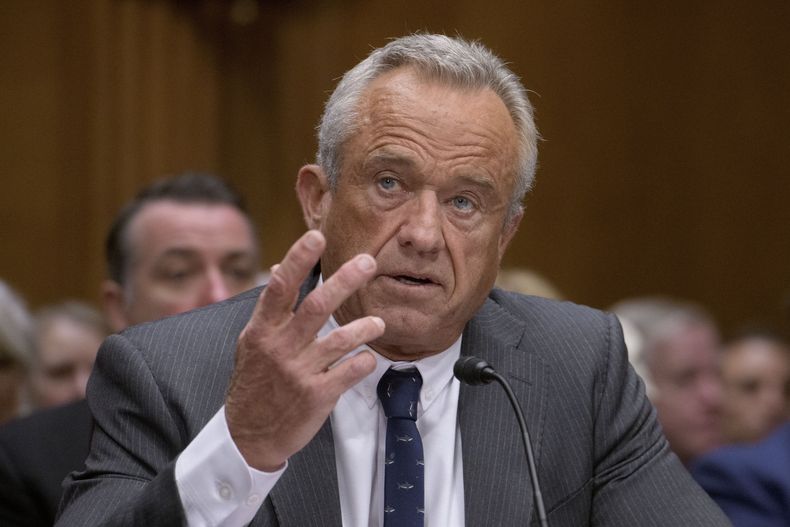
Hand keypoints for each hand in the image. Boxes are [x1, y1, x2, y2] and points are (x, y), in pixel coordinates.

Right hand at [225, 230, 383, 470]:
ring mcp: (299, 372)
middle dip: (346, 280)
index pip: (280, 287)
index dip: (298, 260)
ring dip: (364, 327)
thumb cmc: (254, 382)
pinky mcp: (317, 395)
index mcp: (262, 330)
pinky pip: (349, 371)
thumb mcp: (252, 343)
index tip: (317, 236)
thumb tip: (276, 267)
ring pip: (339, 339)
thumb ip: (269, 309)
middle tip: (369, 262)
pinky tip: (367, 358)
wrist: (249, 434)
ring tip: (379, 322)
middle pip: (317, 306)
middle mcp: (280, 347)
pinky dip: (363, 361)